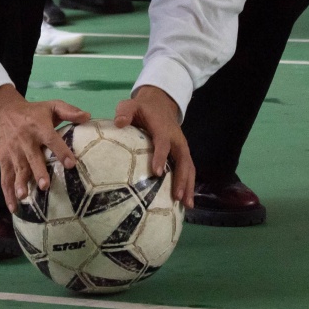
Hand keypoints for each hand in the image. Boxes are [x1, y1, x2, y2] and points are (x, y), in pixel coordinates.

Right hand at [0, 86, 91, 206]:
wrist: (3, 111)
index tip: (71, 164)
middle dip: (38, 172)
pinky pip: (5, 177)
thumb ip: (69, 111)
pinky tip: (14, 206)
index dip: (61, 151)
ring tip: (24, 196)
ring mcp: (14, 152)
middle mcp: (26, 140)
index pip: (52, 140)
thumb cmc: (33, 112)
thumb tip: (88, 117)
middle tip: (45, 186)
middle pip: (33, 157)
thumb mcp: (51, 106)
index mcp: (40, 127)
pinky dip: (7, 192)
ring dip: (20, 183)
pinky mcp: (4, 160)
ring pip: (18, 169)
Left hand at [114, 85, 194, 205]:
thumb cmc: (142, 108)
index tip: (157, 173)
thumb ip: (125, 112)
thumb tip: (119, 123)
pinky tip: (186, 201)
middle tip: (177, 197)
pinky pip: (188, 169)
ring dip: (188, 185)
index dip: (161, 157)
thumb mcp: (131, 105)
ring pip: (189, 167)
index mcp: (163, 129)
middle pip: (183, 160)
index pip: (163, 144)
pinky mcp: (182, 153)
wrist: (160, 104)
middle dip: (182, 178)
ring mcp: (181, 147)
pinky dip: (189, 184)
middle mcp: (176, 140)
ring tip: (186, 205)